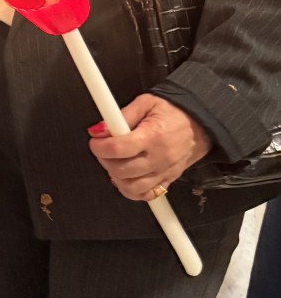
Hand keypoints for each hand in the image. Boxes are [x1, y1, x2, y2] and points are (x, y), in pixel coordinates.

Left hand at [88, 95, 211, 200]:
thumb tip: (99, 128)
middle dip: (104, 160)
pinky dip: (132, 191)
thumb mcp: (146, 103)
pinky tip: (126, 179)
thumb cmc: (173, 111)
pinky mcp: (169, 180)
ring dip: (116, 177)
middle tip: (102, 149)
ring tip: (113, 162)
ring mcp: (165, 172)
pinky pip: (148, 195)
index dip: (99, 146)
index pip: (118, 148)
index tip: (95, 140)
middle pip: (122, 170)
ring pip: (132, 187)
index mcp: (152, 136)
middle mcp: (159, 158)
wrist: (201, 123)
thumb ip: (122, 115)